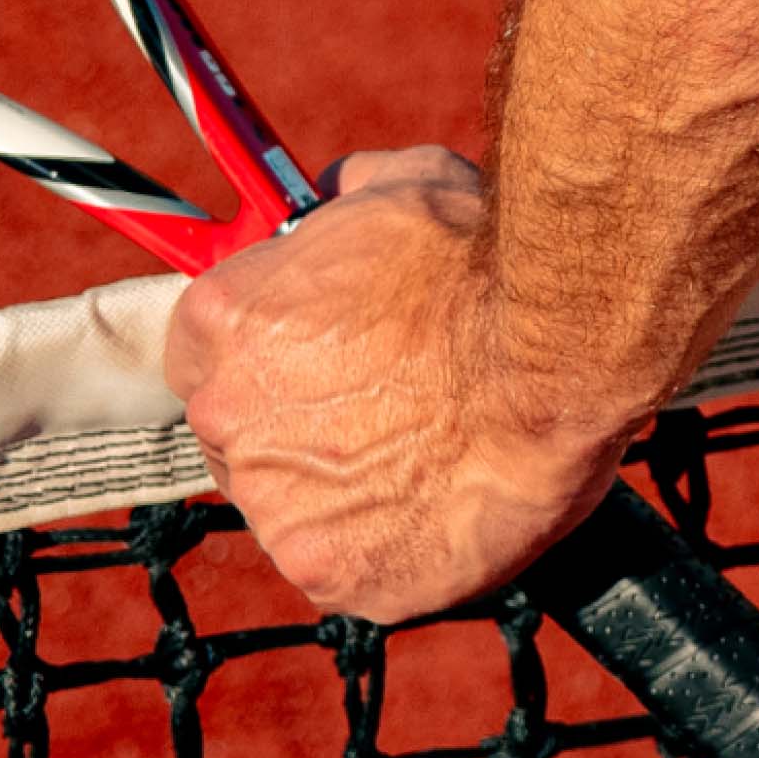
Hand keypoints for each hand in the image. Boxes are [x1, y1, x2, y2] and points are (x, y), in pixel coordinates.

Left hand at [164, 145, 632, 621]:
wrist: (556, 353)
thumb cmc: (483, 261)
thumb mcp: (403, 183)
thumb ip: (345, 198)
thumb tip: (335, 191)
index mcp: (223, 324)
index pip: (203, 352)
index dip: (262, 356)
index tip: (313, 359)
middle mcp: (226, 417)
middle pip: (242, 435)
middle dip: (302, 425)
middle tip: (390, 407)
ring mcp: (272, 505)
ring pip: (296, 507)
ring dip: (346, 489)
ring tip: (433, 455)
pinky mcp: (330, 574)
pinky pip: (348, 566)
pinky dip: (389, 547)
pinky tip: (444, 505)